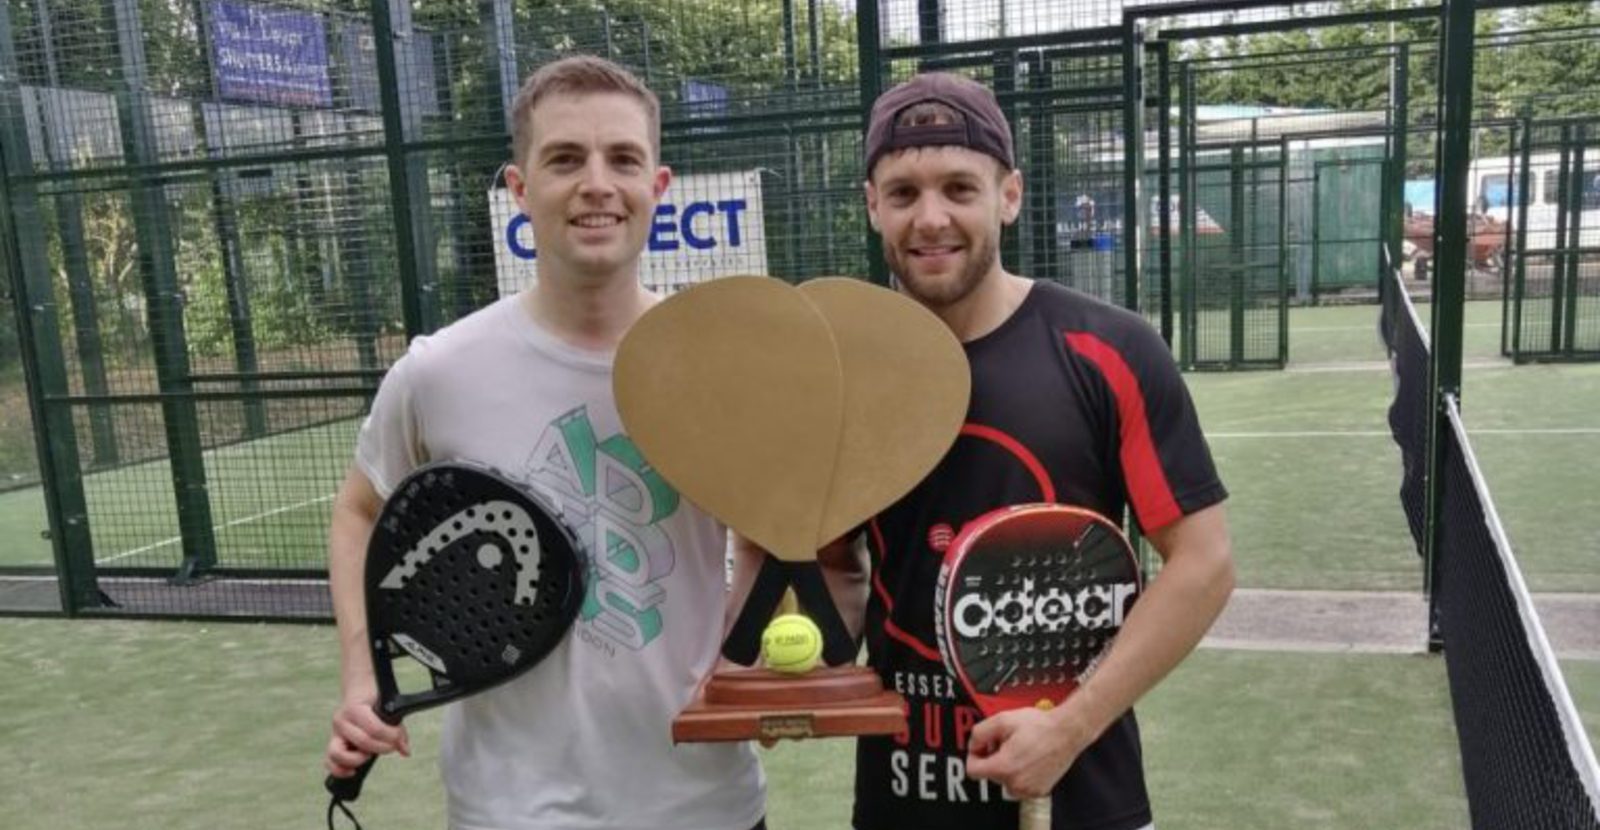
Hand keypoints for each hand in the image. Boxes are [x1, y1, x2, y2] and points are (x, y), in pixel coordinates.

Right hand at [325, 691, 409, 777]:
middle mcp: (341, 721)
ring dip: (357, 759)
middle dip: (382, 747)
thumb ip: (398, 731)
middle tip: (390, 746)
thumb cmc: (375, 702)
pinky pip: (330, 762)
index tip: (398, 737)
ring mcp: (334, 734)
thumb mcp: (388, 710)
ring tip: (368, 755)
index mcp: (355, 709)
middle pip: (362, 742)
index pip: (374, 729)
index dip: (391, 736)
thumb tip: (406, 752)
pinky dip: (340, 770)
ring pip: (338, 754)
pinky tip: (353, 772)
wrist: (358, 692)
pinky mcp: (333, 745)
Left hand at [963, 707, 1083, 798]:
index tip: (982, 747)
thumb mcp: (1002, 720)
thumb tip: (974, 744)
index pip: (973, 771)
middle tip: (1007, 741)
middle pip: (990, 773)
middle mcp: (1015, 783)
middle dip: (994, 757)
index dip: (974, 755)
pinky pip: (1019, 784)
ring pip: (1005, 780)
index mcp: (1004, 767)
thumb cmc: (1040, 726)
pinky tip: (1029, 757)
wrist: (1067, 732)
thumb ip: (980, 732)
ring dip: (1007, 766)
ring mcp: (1027, 789)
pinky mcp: (1038, 790)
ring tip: (1019, 749)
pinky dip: (1020, 772)